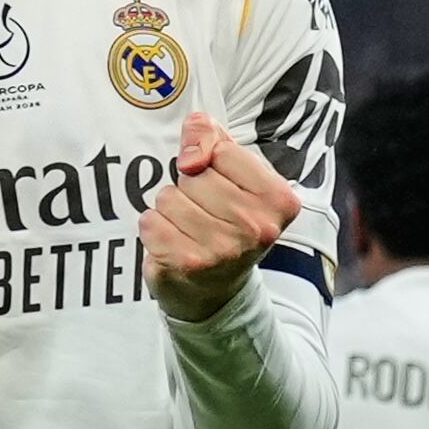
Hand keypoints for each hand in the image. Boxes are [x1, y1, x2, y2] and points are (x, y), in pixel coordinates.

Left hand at [142, 111, 299, 322]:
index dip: (210, 162)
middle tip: (205, 213)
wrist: (215, 290)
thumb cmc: (225, 218)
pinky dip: (153, 228)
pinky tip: (172, 242)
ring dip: (169, 209)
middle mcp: (257, 228)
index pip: (223, 151)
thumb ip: (212, 138)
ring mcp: (223, 250)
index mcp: (279, 200)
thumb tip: (191, 144)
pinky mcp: (187, 265)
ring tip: (188, 229)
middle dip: (189, 188)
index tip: (222, 184)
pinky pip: (149, 221)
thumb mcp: (231, 172)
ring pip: (168, 197)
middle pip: (193, 176)